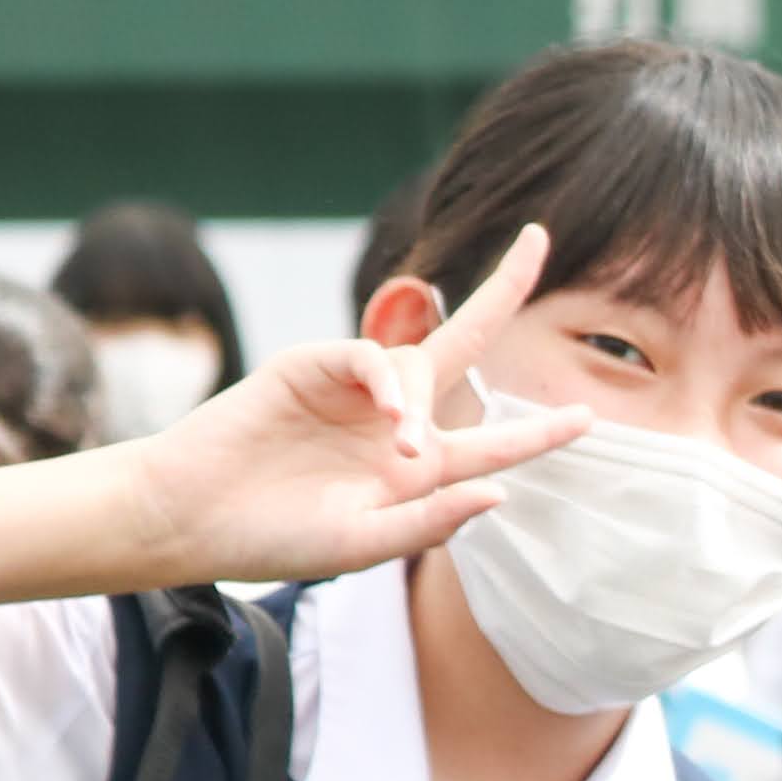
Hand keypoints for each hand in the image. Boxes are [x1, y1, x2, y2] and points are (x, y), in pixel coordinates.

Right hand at [116, 223, 592, 583]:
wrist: (193, 516)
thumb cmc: (274, 537)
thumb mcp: (363, 543)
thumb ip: (431, 521)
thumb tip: (501, 492)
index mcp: (418, 468)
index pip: (495, 442)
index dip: (541, 431)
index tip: (588, 416)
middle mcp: (394, 419)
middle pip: (466, 345)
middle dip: (503, 291)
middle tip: (539, 237)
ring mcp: (354, 389)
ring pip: (417, 362)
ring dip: (421, 403)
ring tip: (404, 451)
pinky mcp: (310, 366)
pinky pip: (369, 357)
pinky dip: (388, 382)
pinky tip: (391, 416)